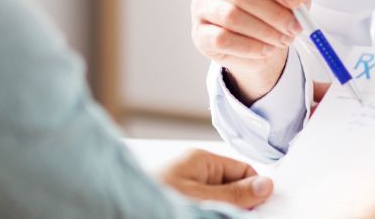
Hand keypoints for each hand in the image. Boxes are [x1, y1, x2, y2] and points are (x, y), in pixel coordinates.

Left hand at [157, 148, 272, 208]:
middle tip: (243, 216)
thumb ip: (233, 194)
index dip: (254, 189)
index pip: (242, 170)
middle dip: (239, 204)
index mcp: (200, 160)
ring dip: (223, 210)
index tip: (264, 209)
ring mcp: (184, 187)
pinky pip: (203, 205)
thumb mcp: (200, 198)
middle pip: (231, 186)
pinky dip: (209, 212)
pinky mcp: (178, 201)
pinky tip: (207, 215)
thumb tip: (265, 185)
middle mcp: (192, 171)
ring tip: (213, 214)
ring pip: (217, 199)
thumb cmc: (151, 199)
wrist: (109, 212)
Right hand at [191, 0, 312, 103]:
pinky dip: (249, 47)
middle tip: (294, 26)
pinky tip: (266, 49)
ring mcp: (201, 4)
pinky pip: (221, 39)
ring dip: (264, 31)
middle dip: (273, 12)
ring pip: (231, 17)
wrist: (264, 34)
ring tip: (283, 39)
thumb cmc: (278, 1)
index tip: (296, 0)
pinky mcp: (200, 32)